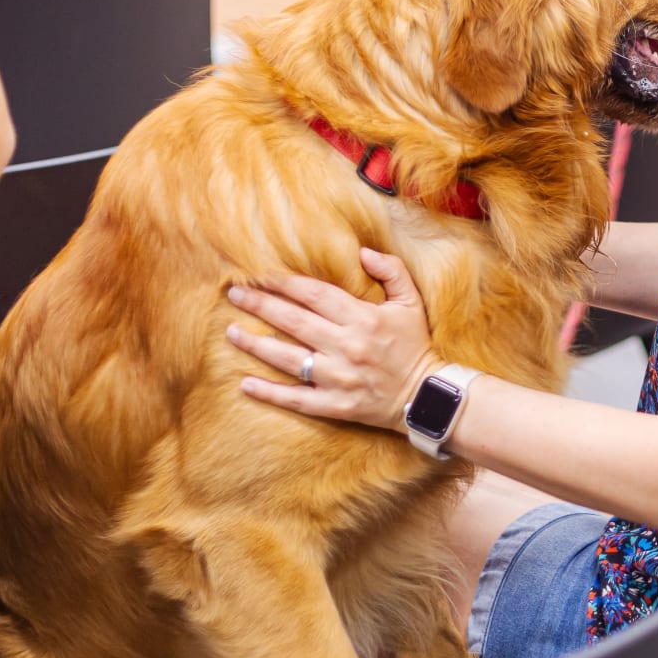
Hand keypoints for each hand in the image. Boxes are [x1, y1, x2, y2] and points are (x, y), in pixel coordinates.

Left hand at [228, 249, 438, 432]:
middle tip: (235, 294)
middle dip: (260, 305)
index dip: (284, 283)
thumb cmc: (415, 344)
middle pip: (293, 322)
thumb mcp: (411, 302)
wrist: (426, 396)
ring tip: (231, 331)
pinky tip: (244, 384)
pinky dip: (269, 393)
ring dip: (255, 344)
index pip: (315, 294)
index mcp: (363, 318)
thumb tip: (362, 252)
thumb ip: (391, 271)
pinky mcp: (334, 405)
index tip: (259, 274)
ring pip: (287, 359)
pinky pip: (295, 399)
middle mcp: (346, 346)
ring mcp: (338, 378)